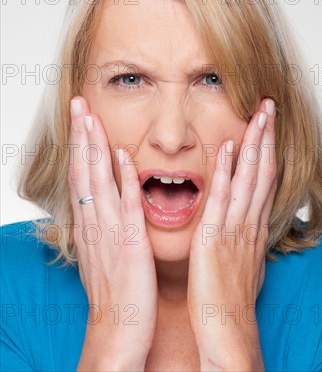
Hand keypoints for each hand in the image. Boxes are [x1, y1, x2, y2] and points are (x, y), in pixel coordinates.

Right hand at [68, 96, 157, 370]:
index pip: (81, 175)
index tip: (80, 117)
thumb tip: (104, 199)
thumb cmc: (114, 291)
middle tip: (79, 103)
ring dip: (94, 147)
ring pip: (98, 181)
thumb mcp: (103, 251)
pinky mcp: (130, 243)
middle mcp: (95, 222)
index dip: (80, 145)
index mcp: (91, 224)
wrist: (117, 330)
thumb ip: (104, 222)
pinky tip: (122, 156)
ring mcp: (110, 231)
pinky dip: (122, 179)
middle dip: (81, 135)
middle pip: (83, 170)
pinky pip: (126, 206)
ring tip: (91, 117)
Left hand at [187, 98, 276, 370]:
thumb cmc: (228, 298)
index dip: (266, 151)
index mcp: (251, 227)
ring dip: (255, 143)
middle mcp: (248, 222)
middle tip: (268, 106)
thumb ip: (240, 237)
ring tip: (259, 114)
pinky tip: (232, 148)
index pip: (263, 180)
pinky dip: (231, 171)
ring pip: (250, 177)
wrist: (226, 330)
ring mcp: (234, 228)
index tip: (266, 126)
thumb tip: (242, 224)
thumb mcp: (240, 261)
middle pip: (263, 171)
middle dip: (266, 137)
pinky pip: (225, 198)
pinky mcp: (216, 237)